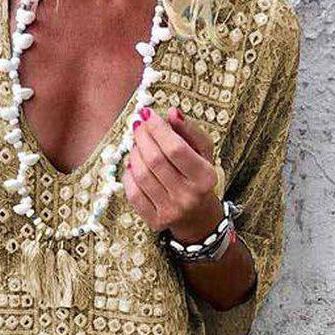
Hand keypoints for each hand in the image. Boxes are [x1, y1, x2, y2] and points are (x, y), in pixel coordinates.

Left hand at [122, 106, 222, 243]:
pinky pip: (133, 193)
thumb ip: (189, 131)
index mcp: (205, 177)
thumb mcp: (203, 152)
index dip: (157, 129)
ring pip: (142, 175)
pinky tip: (133, 165)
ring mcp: (170, 211)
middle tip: (138, 126)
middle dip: (142, 138)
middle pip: (155, 160)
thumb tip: (171, 113)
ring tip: (137, 145)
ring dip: (134, 154)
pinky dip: (129, 175)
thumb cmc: (198, 177)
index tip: (147, 115)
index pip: (175, 148)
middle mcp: (188, 196)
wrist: (197, 216)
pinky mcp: (155, 221)